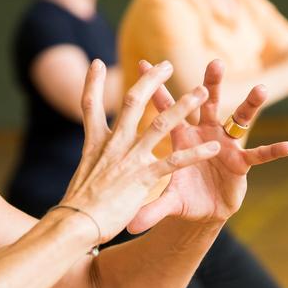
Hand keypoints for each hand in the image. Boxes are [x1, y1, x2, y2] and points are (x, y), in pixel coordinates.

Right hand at [59, 60, 222, 242]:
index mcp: (95, 143)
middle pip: (132, 103)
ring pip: (161, 125)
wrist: (74, 224)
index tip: (96, 62)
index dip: (93, 83)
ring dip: (183, 107)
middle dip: (150, 81)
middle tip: (165, 64)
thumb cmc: (76, 205)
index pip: (90, 105)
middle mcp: (113, 145)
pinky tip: (214, 147)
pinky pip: (175, 161)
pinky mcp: (143, 178)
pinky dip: (195, 154)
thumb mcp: (81, 176)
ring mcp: (129, 159)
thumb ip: (92, 162)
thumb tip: (93, 160)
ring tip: (202, 91)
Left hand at [127, 59, 287, 233]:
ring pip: (238, 120)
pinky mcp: (242, 161)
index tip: (146, 64)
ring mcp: (226, 145)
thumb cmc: (183, 196)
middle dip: (212, 85)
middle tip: (215, 63)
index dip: (157, 91)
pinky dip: (272, 151)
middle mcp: (204, 134)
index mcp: (181, 137)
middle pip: (207, 104)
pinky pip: (259, 155)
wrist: (204, 211)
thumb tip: (131, 225)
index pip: (168, 111)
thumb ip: (152, 208)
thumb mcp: (168, 200)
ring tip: (261, 89)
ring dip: (250, 105)